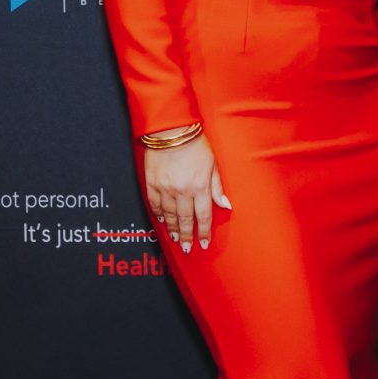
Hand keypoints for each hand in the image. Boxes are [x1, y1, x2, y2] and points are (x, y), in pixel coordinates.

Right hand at [143, 133, 228, 252]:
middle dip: (187, 236)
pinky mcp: (152, 183)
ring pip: (169, 215)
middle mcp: (182, 191)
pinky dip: (159, 214)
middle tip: (187, 249)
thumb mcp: (213, 164)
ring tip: (175, 239)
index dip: (204, 232)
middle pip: (185, 220)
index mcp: (200, 186)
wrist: (171, 130)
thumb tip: (225, 205)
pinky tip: (162, 221)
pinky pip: (154, 204)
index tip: (203, 243)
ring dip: (173, 229)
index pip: (204, 216)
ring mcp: (165, 188)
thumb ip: (217, 187)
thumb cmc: (195, 144)